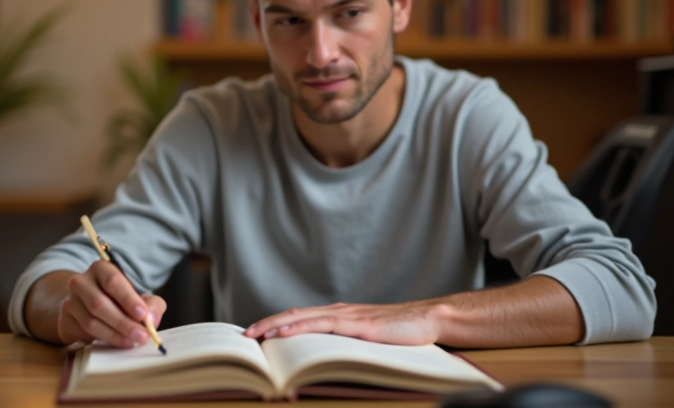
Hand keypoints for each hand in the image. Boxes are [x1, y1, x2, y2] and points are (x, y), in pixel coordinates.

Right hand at [57, 260, 166, 347]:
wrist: (86, 307)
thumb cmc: (118, 300)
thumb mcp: (139, 297)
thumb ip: (151, 304)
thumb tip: (151, 319)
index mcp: (101, 268)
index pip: (113, 281)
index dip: (128, 299)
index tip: (143, 315)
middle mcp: (81, 282)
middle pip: (99, 303)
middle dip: (123, 322)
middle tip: (141, 336)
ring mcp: (70, 301)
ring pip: (91, 322)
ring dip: (114, 335)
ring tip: (132, 342)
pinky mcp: (64, 320)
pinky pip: (83, 333)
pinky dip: (103, 340)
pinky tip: (117, 343)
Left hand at [243, 301, 446, 345]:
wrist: (430, 320)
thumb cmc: (403, 334)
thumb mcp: (367, 342)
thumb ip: (346, 346)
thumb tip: (324, 362)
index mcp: (339, 316)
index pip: (300, 319)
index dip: (276, 325)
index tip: (254, 336)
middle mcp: (339, 312)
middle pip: (294, 316)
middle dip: (266, 325)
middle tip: (243, 338)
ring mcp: (348, 316)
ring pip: (303, 318)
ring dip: (275, 325)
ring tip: (254, 335)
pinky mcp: (358, 324)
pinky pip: (322, 325)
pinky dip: (299, 328)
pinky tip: (284, 333)